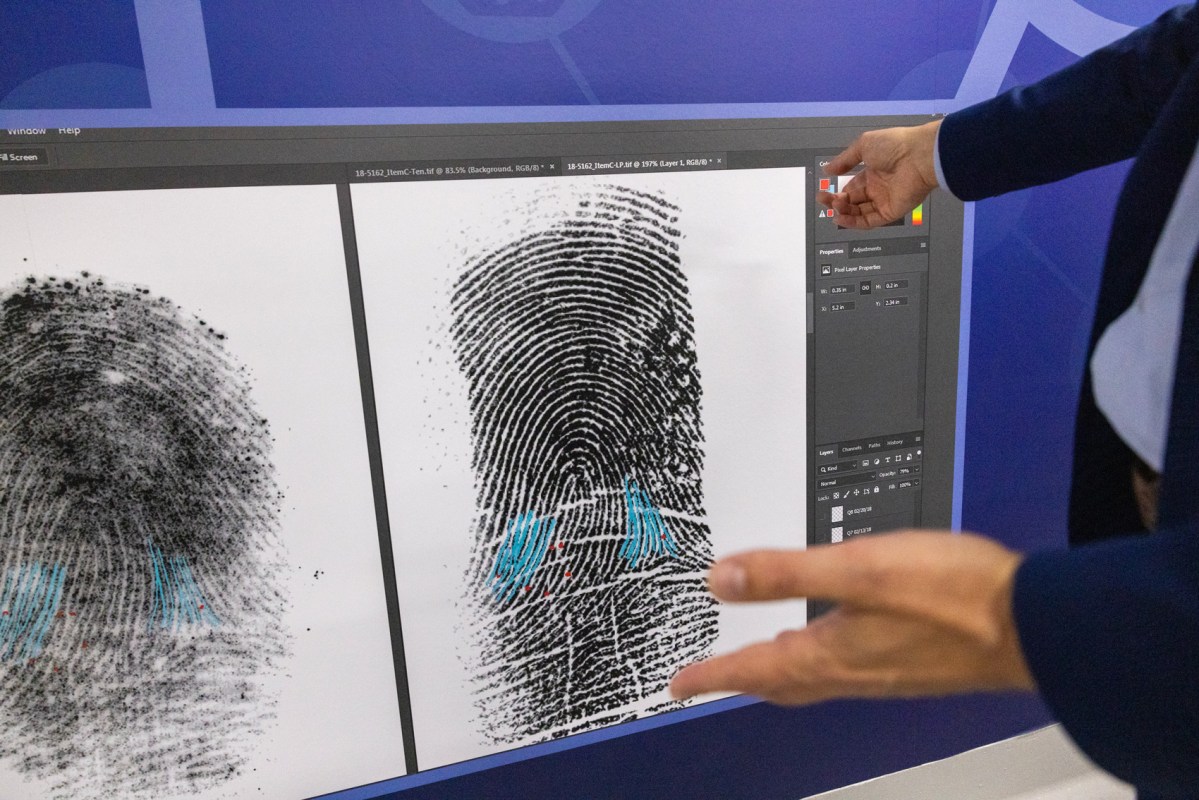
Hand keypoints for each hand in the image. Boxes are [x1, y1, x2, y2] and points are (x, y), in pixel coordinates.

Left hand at [669, 530, 1034, 704]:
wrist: (1033, 625)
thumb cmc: (951, 594)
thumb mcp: (858, 568)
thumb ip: (787, 572)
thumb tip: (720, 580)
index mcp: (830, 652)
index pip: (754, 669)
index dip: (711, 675)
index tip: (677, 684)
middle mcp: (853, 671)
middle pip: (781, 683)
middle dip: (740, 679)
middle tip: (707, 678)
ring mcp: (885, 672)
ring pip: (813, 681)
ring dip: (776, 674)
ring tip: (757, 665)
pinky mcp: (912, 665)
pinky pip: (845, 674)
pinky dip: (817, 666)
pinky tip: (830, 648)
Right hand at [818, 120, 940, 228]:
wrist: (919, 155)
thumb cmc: (894, 146)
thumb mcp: (863, 145)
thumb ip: (844, 160)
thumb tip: (827, 170)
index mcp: (873, 173)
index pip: (852, 188)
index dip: (838, 192)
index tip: (824, 193)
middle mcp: (878, 188)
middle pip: (853, 202)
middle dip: (837, 203)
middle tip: (824, 200)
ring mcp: (884, 201)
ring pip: (859, 213)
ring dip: (844, 212)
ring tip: (834, 206)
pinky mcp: (891, 213)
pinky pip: (869, 221)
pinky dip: (854, 223)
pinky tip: (841, 218)